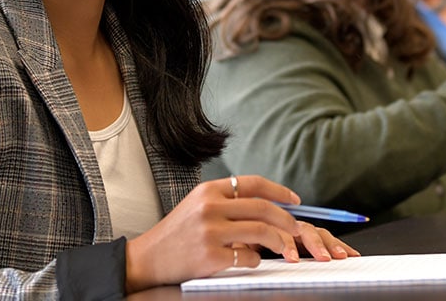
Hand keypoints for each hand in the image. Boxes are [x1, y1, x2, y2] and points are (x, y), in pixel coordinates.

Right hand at [124, 175, 359, 292]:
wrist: (147, 258)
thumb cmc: (177, 233)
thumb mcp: (198, 206)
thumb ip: (227, 202)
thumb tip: (266, 207)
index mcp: (208, 190)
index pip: (253, 183)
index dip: (279, 190)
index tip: (295, 200)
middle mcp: (210, 207)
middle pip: (263, 208)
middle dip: (287, 219)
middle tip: (297, 229)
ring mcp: (210, 232)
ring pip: (261, 232)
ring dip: (280, 242)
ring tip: (286, 249)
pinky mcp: (210, 256)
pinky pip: (247, 258)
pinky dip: (257, 260)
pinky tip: (253, 261)